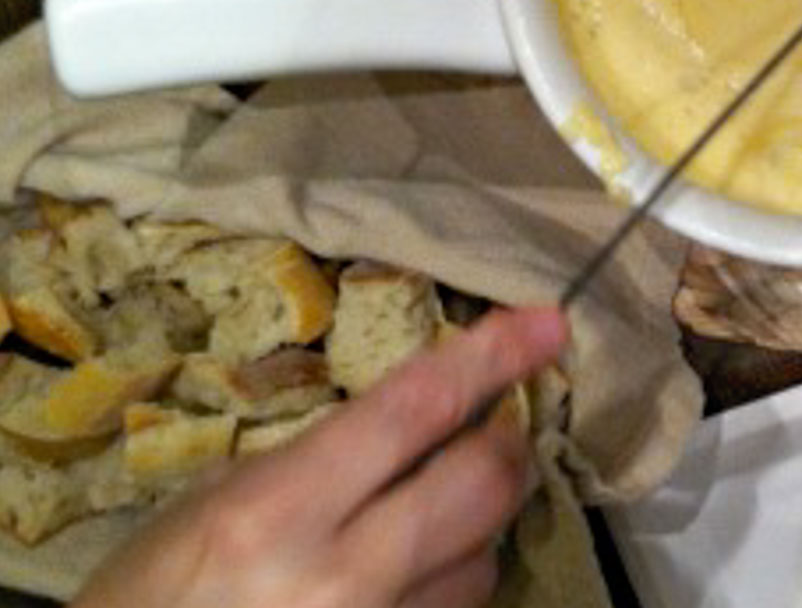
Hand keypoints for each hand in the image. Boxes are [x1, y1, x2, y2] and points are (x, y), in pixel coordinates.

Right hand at [74, 306, 569, 607]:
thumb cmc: (149, 593)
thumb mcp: (215, 504)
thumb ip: (319, 460)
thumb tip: (415, 421)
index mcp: (279, 511)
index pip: (416, 409)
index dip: (491, 357)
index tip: (548, 324)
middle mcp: (342, 577)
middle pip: (482, 486)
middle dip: (507, 443)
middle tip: (501, 426)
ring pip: (484, 561)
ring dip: (478, 526)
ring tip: (429, 514)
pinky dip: (451, 583)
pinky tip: (412, 575)